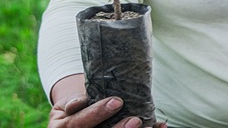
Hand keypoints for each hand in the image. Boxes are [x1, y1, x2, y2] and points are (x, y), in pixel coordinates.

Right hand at [48, 95, 166, 127]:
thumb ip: (74, 103)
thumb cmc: (74, 107)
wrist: (74, 116)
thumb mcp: (68, 103)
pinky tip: (159, 126)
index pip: (80, 123)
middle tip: (136, 120)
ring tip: (149, 127)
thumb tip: (78, 103)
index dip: (98, 113)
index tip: (117, 101)